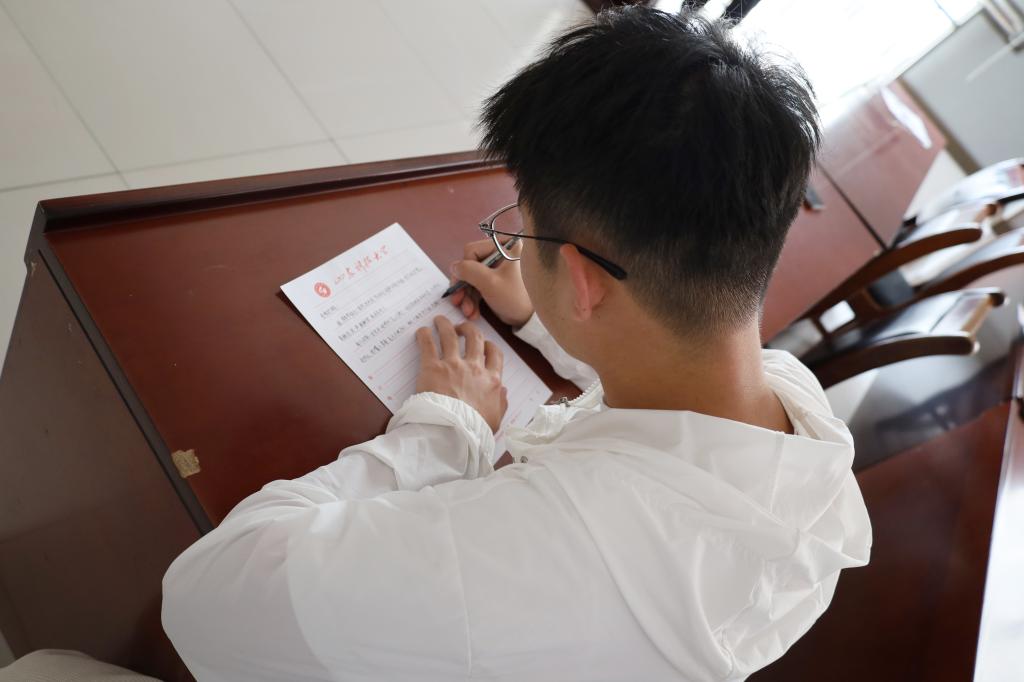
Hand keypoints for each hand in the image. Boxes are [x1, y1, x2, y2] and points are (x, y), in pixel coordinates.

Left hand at [415, 316, 507, 431]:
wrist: (453, 433)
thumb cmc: (474, 430)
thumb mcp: (495, 420)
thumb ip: (501, 403)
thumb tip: (504, 392)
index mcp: (491, 380)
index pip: (494, 354)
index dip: (488, 345)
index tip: (483, 344)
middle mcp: (474, 368)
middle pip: (474, 338)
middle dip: (468, 329)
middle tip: (461, 328)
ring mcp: (453, 365)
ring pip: (451, 335)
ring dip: (445, 325)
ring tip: (440, 320)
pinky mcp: (432, 368)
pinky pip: (428, 344)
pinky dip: (425, 335)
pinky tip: (422, 332)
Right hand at [449, 238, 532, 327]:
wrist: (534, 320)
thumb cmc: (518, 298)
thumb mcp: (490, 283)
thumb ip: (468, 271)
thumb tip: (454, 266)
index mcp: (506, 245)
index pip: (472, 250)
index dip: (464, 269)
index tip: (461, 288)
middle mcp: (503, 252)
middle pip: (471, 264)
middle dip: (465, 286)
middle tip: (458, 302)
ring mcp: (501, 267)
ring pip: (474, 277)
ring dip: (468, 295)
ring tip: (468, 312)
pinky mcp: (500, 280)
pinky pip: (481, 284)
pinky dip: (475, 298)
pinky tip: (473, 312)